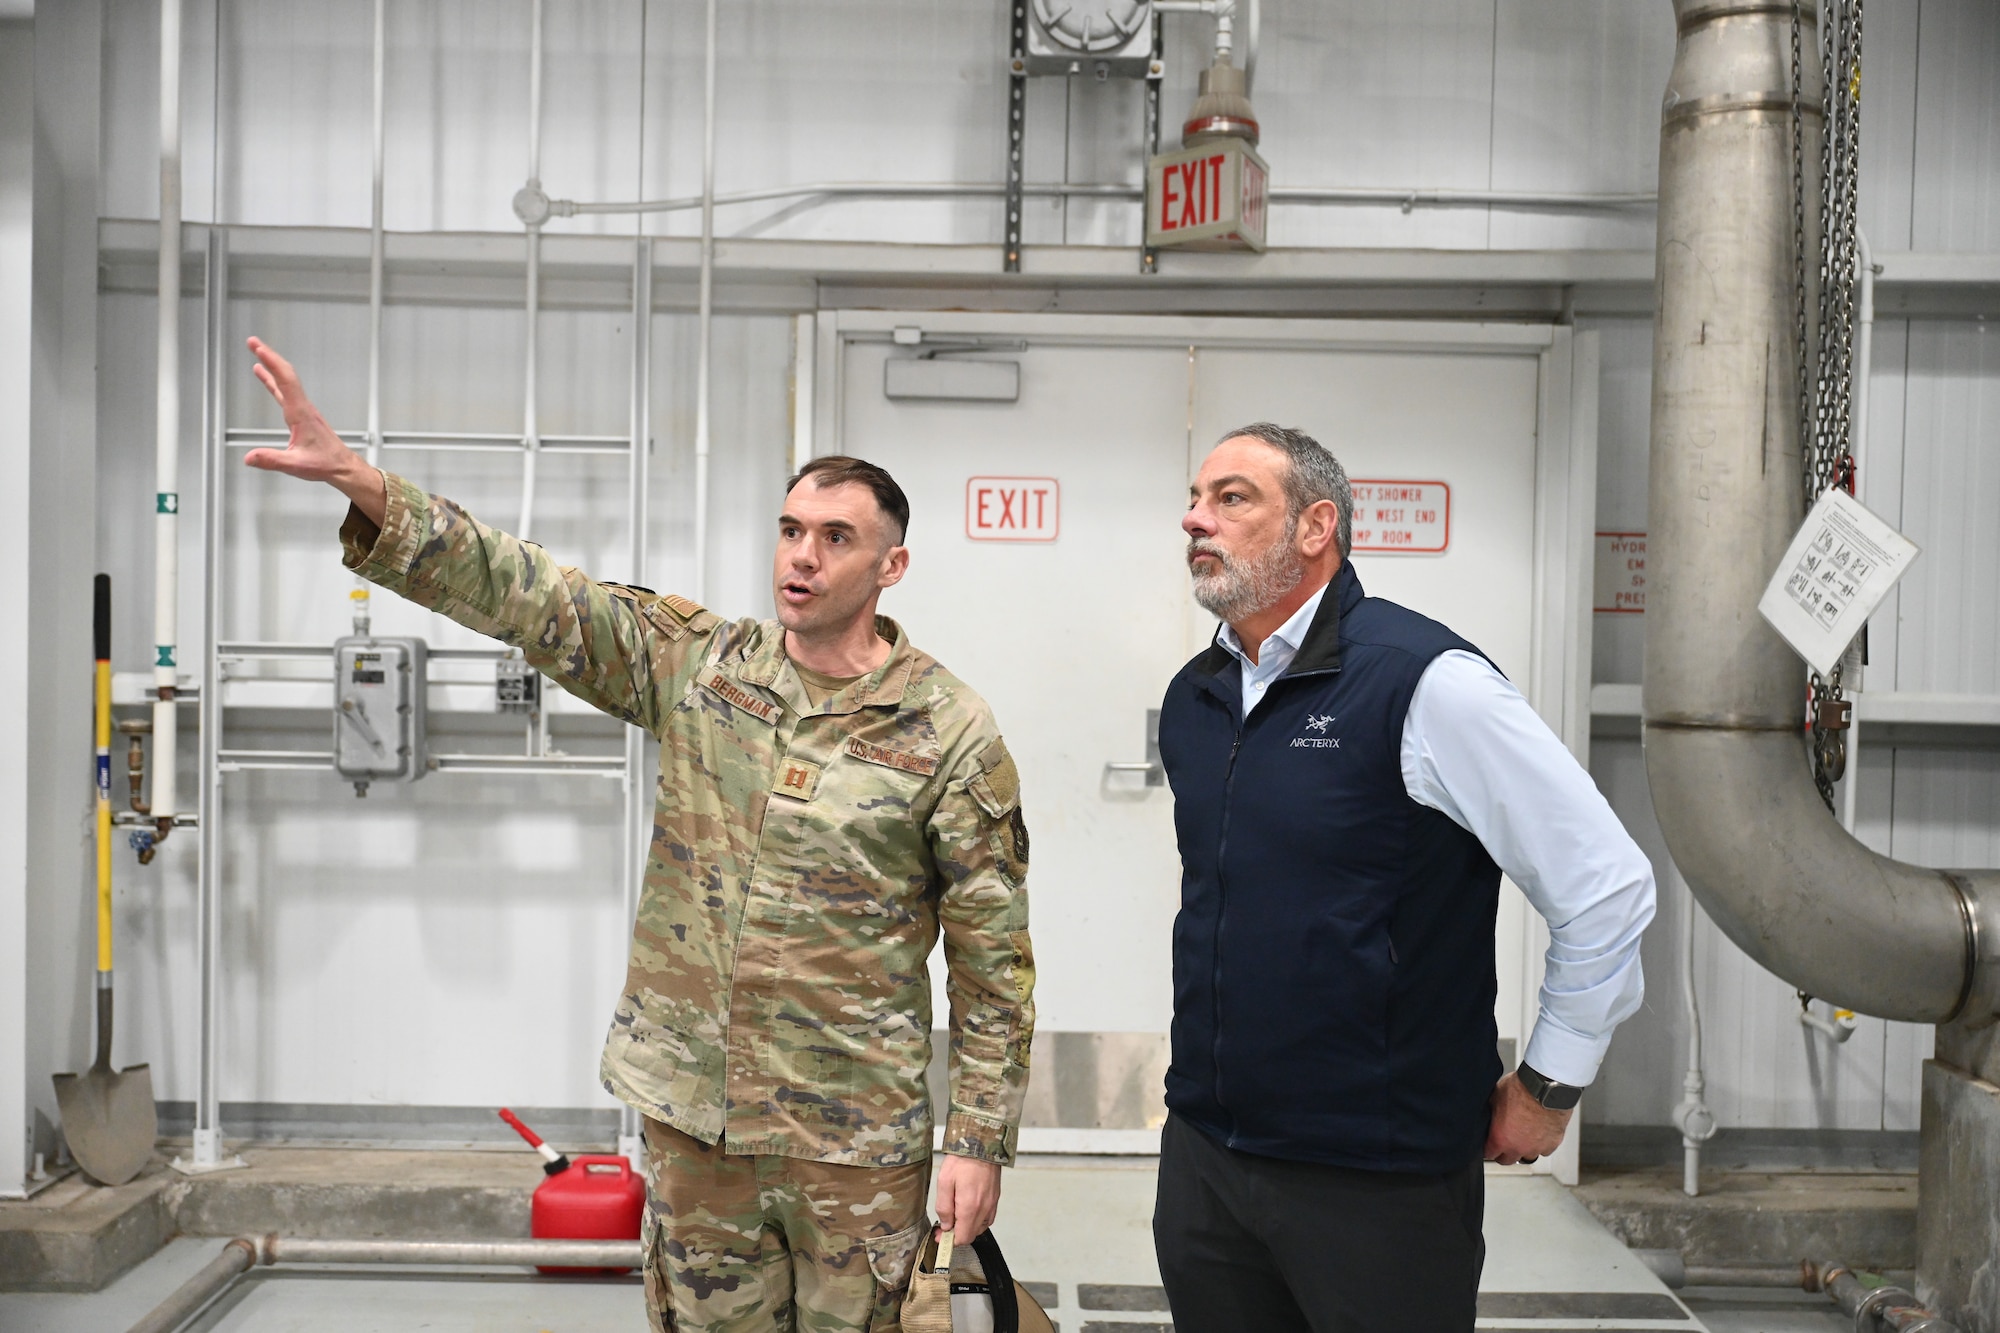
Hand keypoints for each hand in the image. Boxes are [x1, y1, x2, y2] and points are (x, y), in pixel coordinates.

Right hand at [242, 336, 386, 524]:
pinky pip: (285, 391)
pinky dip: (273, 380)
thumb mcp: (296, 465)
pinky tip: (264, 375)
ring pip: (286, 380)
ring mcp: (303, 409)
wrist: (342, 466)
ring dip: (272, 364)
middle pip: (286, 375)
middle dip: (269, 356)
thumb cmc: (326, 464)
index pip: (286, 382)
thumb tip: (250, 457)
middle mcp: (302, 408)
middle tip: (253, 342)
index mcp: (301, 415)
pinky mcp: (301, 414)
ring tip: (257, 350)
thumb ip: (271, 459)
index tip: (259, 349)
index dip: (272, 364)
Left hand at [933, 1154, 1000, 1242]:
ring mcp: (992, 1204)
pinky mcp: (995, 1198)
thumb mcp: (944, 1182)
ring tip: (955, 1214)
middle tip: (944, 1225)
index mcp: (970, 1208)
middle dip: (956, 1234)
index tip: (939, 1235)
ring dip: (967, 1227)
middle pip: (971, 1235)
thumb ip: (944, 1207)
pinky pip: (987, 1218)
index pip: (962, 1238)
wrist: (982, 1143)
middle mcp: (984, 1209)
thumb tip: (946, 1225)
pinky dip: (977, 1220)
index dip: (949, 1241)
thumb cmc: (962, 1160)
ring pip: (980, 1228)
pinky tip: (968, 1210)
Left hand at [1484, 1071, 1572, 1164]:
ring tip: (1523, 1135)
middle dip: (1503, 1152)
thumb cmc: (1522, 1089)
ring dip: (1523, 1149)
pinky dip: (1541, 1144)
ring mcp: (1537, 1148)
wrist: (1547, 1086)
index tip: (1490, 1143)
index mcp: (1500, 1138)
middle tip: (1504, 1140)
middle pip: (1507, 1160)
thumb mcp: (1495, 1096)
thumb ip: (1491, 1111)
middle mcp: (1518, 1147)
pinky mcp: (1552, 1143)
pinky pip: (1544, 1150)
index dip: (1488, 1148)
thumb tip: (1487, 1113)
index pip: (1489, 1154)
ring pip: (1527, 1157)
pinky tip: (1538, 1132)